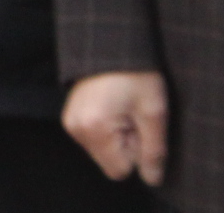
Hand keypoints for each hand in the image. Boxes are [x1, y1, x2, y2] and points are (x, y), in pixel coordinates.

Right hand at [63, 70, 168, 185]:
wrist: (111, 44)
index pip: (120, 171)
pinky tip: (112, 107)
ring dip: (117, 138)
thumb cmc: (135, 74)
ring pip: (102, 152)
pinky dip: (106, 130)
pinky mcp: (70, 116)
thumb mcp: (153, 112)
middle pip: (109, 162)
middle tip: (132, 116)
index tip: (139, 126)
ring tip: (123, 109)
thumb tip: (152, 180)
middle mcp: (75, 128)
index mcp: (94, 128)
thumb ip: (154, 151)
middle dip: (126, 146)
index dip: (137, 153)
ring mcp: (69, 122)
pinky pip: (94, 139)